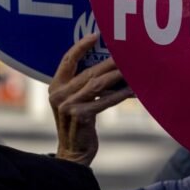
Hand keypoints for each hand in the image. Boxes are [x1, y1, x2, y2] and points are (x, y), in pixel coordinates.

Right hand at [49, 33, 133, 165]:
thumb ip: (83, 87)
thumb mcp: (74, 103)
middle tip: (128, 54)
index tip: (96, 35)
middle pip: (88, 72)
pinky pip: (103, 101)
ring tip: (133, 70)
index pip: (67, 60)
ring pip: (97, 84)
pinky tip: (132, 90)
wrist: (73, 154)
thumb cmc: (78, 126)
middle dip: (110, 62)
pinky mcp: (80, 115)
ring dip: (118, 76)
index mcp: (55, 86)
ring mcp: (68, 105)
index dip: (81, 46)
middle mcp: (59, 94)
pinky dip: (119, 95)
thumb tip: (110, 68)